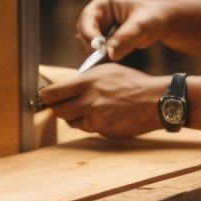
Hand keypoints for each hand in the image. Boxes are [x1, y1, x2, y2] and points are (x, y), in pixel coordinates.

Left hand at [39, 64, 167, 137]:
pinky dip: (91, 124)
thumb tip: (68, 87)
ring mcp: (96, 116)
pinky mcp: (103, 129)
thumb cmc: (133, 84)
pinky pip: (88, 128)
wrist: (155, 101)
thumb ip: (86, 80)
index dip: (46, 97)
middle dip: (57, 109)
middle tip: (59, 106)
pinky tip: (104, 116)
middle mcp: (89, 99)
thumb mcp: (107, 72)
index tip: (45, 98)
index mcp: (88, 81)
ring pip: (72, 121)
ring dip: (74, 117)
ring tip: (89, 109)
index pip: (54, 92)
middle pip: (58, 110)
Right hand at [76, 0, 173, 61]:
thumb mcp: (141, 26)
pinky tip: (112, 58)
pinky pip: (97, 51)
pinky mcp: (104, 40)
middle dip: (91, 44)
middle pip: (84, 31)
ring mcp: (100, 27)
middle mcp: (98, 13)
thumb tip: (110, 53)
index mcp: (104, 2)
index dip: (89, 31)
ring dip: (96, 52)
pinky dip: (101, 57)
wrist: (161, 22)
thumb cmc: (152, 17)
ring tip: (111, 56)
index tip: (97, 47)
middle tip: (103, 55)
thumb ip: (125, 37)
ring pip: (88, 43)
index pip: (88, 16)